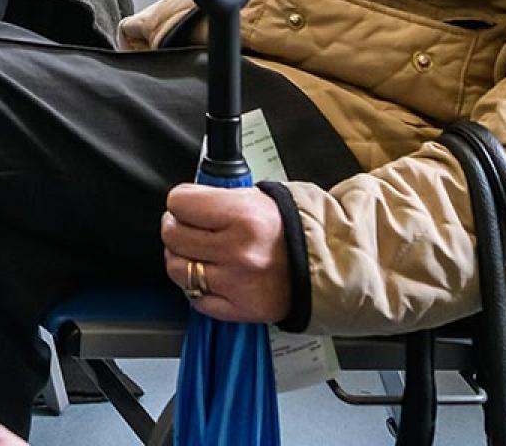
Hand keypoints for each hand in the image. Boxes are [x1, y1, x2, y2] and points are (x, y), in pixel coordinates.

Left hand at [161, 183, 291, 324]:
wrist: (332, 264)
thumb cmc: (296, 228)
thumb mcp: (261, 197)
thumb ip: (220, 198)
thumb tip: (187, 202)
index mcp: (244, 216)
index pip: (179, 203)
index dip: (181, 202)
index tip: (187, 205)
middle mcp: (238, 251)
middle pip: (173, 235)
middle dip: (175, 227)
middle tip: (188, 226)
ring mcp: (237, 283)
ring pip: (178, 269)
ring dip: (182, 258)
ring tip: (198, 252)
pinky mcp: (240, 309)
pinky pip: (197, 299)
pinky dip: (198, 288)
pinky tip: (212, 276)